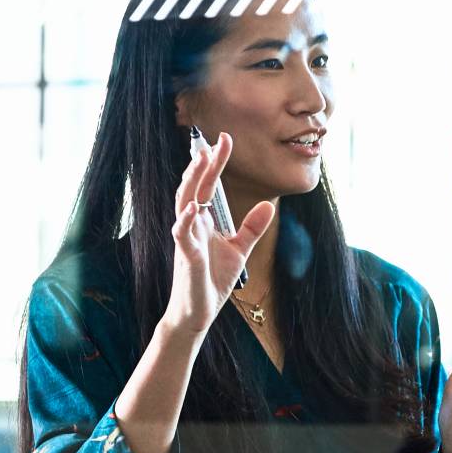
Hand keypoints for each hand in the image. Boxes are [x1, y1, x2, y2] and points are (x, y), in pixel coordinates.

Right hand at [161, 132, 272, 341]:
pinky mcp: (187, 258)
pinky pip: (182, 236)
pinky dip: (186, 221)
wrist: (197, 312)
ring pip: (184, 203)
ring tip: (201, 159)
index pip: (208, 185)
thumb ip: (251, 227)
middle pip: (194, 187)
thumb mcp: (238, 250)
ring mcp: (186, 240)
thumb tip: (269, 205)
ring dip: (192, 181)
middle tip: (214, 141)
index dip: (215, 163)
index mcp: (203, 221)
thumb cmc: (212, 280)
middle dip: (204, 164)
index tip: (224, 140)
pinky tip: (193, 207)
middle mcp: (191, 225)